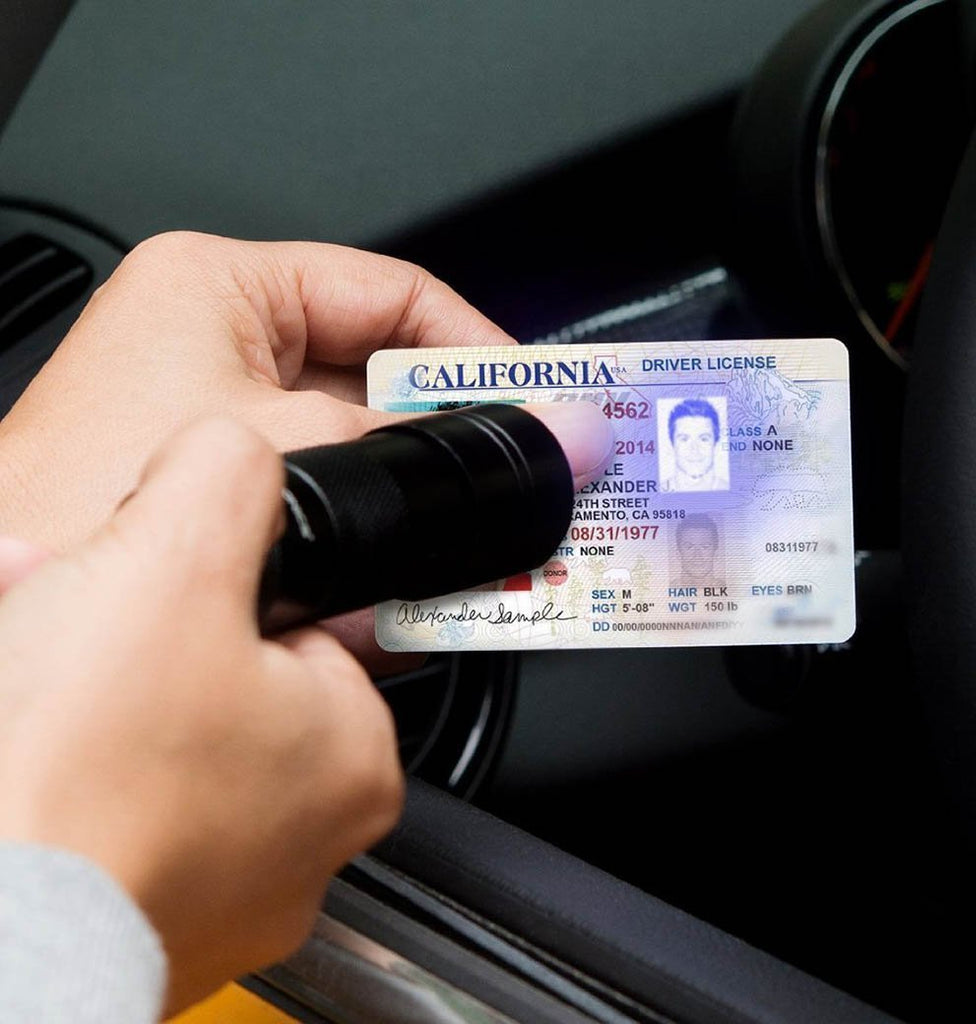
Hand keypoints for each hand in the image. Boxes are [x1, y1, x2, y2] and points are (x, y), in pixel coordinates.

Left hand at [0, 232, 514, 671]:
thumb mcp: (301, 450)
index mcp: (225, 289)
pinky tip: (414, 594)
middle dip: (456, 448)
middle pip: (387, 386)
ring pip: (362, 463)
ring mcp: (225, 432)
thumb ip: (431, 449)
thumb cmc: (89, 503)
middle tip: (524, 482)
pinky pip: (327, 516)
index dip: (477, 349)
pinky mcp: (223, 505)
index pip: (394, 294)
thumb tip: (542, 440)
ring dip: (421, 511)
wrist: (4, 627)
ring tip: (483, 546)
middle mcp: (223, 351)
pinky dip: (375, 555)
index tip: (536, 404)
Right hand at [0, 418, 403, 1014]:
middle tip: (77, 612)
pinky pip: (110, 806)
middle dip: (137, 629)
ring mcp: (218, 892)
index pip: (302, 630)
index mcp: (349, 756)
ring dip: (90, 686)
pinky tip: (25, 735)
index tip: (161, 581)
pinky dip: (65, 762)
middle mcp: (302, 838)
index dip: (218, 585)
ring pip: (156, 742)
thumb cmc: (78, 781)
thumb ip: (229, 476)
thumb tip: (236, 452)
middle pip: (221, 682)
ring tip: (30, 658)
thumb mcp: (174, 560)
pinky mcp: (136, 923)